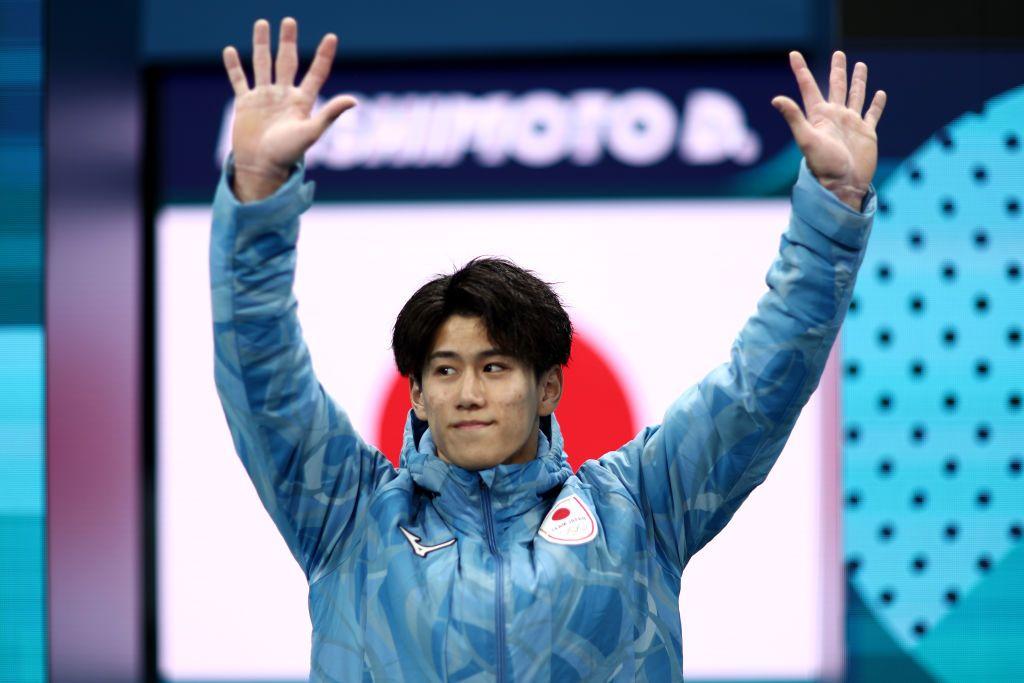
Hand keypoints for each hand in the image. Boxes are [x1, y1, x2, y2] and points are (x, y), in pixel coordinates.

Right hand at [222, 17, 356, 201]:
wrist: (262, 167)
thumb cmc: (288, 153)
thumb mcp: (311, 132)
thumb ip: (330, 113)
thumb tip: (354, 100)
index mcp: (302, 101)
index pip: (316, 73)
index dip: (324, 55)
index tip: (331, 37)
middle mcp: (283, 95)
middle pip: (287, 61)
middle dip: (288, 41)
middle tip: (289, 21)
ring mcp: (264, 97)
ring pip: (262, 64)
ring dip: (261, 44)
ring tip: (262, 23)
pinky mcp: (245, 103)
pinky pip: (239, 80)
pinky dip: (234, 66)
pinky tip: (230, 50)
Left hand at [772, 51, 886, 211]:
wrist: (843, 185)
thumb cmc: (823, 165)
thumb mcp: (806, 139)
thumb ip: (794, 118)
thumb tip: (776, 99)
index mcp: (819, 115)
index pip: (808, 87)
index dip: (800, 70)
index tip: (793, 54)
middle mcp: (835, 116)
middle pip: (836, 86)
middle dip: (837, 69)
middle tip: (838, 54)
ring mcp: (851, 124)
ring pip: (855, 95)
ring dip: (857, 81)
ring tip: (859, 65)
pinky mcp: (866, 133)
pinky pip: (872, 114)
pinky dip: (876, 103)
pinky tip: (879, 93)